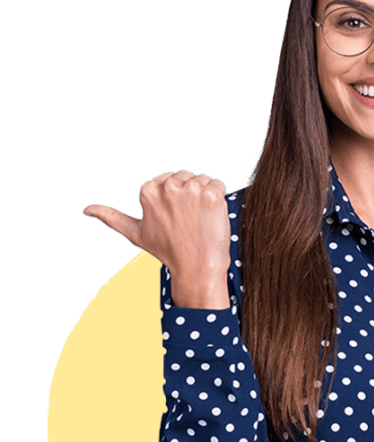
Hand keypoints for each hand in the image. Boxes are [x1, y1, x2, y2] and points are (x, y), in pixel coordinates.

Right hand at [83, 170, 231, 308]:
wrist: (196, 266)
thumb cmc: (167, 250)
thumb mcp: (134, 233)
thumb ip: (111, 217)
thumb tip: (85, 209)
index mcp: (147, 189)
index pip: (168, 180)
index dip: (175, 199)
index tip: (175, 217)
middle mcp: (167, 185)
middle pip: (186, 176)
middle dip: (190, 194)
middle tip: (188, 220)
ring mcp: (190, 188)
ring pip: (203, 179)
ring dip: (205, 195)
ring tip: (199, 218)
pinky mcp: (211, 193)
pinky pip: (218, 183)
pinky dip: (219, 197)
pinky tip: (211, 214)